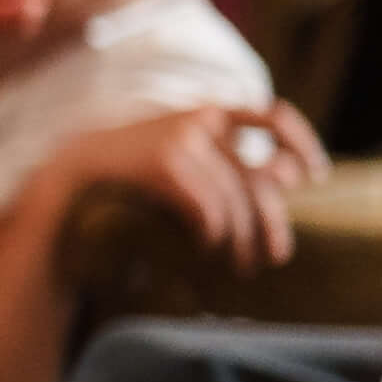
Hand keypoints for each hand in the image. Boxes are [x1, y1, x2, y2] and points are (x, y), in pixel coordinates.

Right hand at [66, 94, 305, 279]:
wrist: (67, 179)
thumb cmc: (130, 178)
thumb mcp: (181, 160)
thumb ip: (227, 164)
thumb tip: (290, 176)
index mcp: (206, 114)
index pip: (270, 116)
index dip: (300, 143)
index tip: (314, 176)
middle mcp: (199, 121)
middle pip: (256, 175)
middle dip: (271, 220)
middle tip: (276, 256)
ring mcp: (182, 139)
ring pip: (235, 199)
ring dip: (241, 240)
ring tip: (240, 266)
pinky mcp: (166, 163)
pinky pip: (208, 209)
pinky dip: (212, 235)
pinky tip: (206, 250)